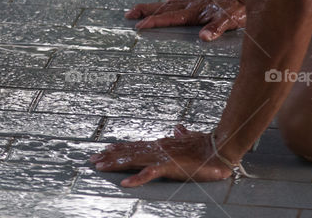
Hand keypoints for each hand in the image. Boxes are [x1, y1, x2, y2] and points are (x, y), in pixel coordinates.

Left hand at [89, 125, 232, 186]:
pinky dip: (136, 179)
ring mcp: (161, 157)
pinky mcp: (168, 167)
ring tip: (99, 166)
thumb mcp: (190, 139)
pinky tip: (124, 183)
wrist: (220, 148)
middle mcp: (156, 149)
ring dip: (114, 164)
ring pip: (132, 160)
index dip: (120, 148)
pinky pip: (148, 174)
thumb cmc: (207, 145)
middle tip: (92, 159)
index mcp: (161, 145)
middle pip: (128, 152)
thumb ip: (182, 135)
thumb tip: (178, 128)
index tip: (106, 148)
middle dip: (109, 156)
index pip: (135, 146)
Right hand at [125, 0, 245, 40]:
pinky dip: (169, 3)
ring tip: (137, 10)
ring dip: (152, 7)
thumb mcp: (231, 21)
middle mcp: (191, 5)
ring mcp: (195, 1)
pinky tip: (167, 3)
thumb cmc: (240, 9)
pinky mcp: (201, 0)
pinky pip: (179, 1)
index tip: (138, 25)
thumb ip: (216, 28)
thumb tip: (203, 38)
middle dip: (144, 11)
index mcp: (195, 12)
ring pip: (168, 4)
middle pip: (162, 8)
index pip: (169, 18)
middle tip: (127, 15)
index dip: (153, 21)